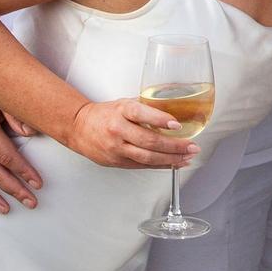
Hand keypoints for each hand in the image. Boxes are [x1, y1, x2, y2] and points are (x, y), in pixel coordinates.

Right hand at [67, 98, 200, 169]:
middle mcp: (118, 130)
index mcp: (121, 111)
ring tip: (188, 157)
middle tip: (192, 146)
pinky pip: (143, 165)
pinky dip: (161, 165)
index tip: (176, 124)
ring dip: (172, 159)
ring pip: (148, 157)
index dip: (160, 119)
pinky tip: (175, 163)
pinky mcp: (117, 162)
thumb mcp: (124, 104)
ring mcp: (117, 148)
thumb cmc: (105, 115)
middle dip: (175, 146)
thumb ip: (146, 109)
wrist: (79, 128)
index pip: (141, 114)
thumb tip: (176, 113)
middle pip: (149, 141)